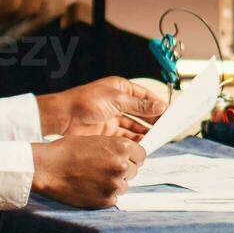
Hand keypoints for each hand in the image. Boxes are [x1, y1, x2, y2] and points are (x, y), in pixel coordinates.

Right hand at [30, 137, 144, 208]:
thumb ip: (115, 148)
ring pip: (124, 185)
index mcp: (121, 147)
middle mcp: (122, 166)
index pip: (141, 155)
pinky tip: (90, 187)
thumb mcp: (96, 140)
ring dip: (114, 183)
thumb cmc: (67, 151)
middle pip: (134, 171)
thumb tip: (129, 156)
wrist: (47, 168)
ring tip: (94, 178)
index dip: (133, 157)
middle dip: (122, 170)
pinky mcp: (106, 200)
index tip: (126, 160)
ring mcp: (114, 185)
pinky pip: (114, 198)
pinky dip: (105, 194)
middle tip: (103, 169)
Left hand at [38, 77, 167, 139]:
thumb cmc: (85, 102)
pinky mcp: (108, 131)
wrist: (62, 117)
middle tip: (168, 128)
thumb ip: (139, 106)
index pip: (145, 97)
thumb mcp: (116, 100)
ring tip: (158, 138)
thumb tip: (160, 106)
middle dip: (154, 120)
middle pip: (142, 112)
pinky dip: (135, 139)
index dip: (158, 105)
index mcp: (121, 88)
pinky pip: (126, 135)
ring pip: (135, 125)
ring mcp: (113, 117)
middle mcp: (119, 102)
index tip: (170, 114)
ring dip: (146, 131)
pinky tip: (144, 143)